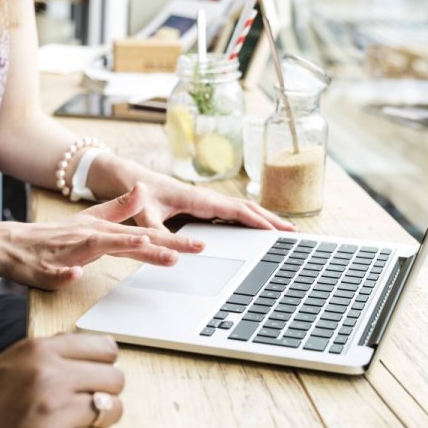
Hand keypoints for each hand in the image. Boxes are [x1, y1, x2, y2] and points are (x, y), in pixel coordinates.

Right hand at [0, 184, 204, 288]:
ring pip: (96, 247)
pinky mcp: (47, 267)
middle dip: (160, 245)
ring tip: (142, 245)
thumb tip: (143, 190)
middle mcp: (90, 237)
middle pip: (129, 240)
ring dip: (118, 245)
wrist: (13, 244)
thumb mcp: (90, 220)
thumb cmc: (55, 236)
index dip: (172, 240)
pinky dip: (65, 274)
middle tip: (190, 250)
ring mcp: (69, 251)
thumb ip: (118, 209)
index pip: (143, 237)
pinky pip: (56, 273)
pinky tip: (76, 275)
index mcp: (103, 231)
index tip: (199, 245)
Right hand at [0, 334, 125, 427]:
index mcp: (37, 350)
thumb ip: (47, 356)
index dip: (102, 366)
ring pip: (112, 410)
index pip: (105, 347)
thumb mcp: (7, 365)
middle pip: (115, 378)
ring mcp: (51, 411)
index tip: (92, 379)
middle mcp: (48, 375)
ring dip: (99, 421)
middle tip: (83, 409)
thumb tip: (92, 353)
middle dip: (105, 394)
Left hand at [87, 155, 294, 232]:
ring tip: (286, 232)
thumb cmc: (140, 195)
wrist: (133, 179)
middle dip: (271, 220)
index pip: (235, 210)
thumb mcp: (146, 216)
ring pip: (243, 209)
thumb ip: (157, 231)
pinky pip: (234, 213)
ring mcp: (209, 201)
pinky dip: (252, 219)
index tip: (276, 231)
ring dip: (265, 219)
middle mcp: (208, 198)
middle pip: (247, 208)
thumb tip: (171, 248)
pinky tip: (260, 229)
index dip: (257, 221)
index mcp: (199, 199)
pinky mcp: (206, 206)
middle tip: (294, 234)